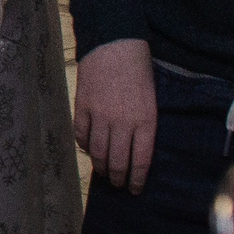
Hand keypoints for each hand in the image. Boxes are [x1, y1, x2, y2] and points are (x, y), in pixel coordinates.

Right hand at [74, 38, 158, 192]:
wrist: (115, 44)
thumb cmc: (140, 70)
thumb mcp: (152, 100)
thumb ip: (144, 126)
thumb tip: (136, 148)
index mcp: (145, 122)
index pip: (140, 161)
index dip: (136, 179)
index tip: (134, 189)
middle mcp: (122, 123)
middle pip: (117, 161)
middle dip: (118, 178)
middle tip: (118, 184)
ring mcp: (100, 116)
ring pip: (97, 152)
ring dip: (101, 166)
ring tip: (104, 172)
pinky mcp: (82, 107)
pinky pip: (81, 135)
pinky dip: (84, 146)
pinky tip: (88, 149)